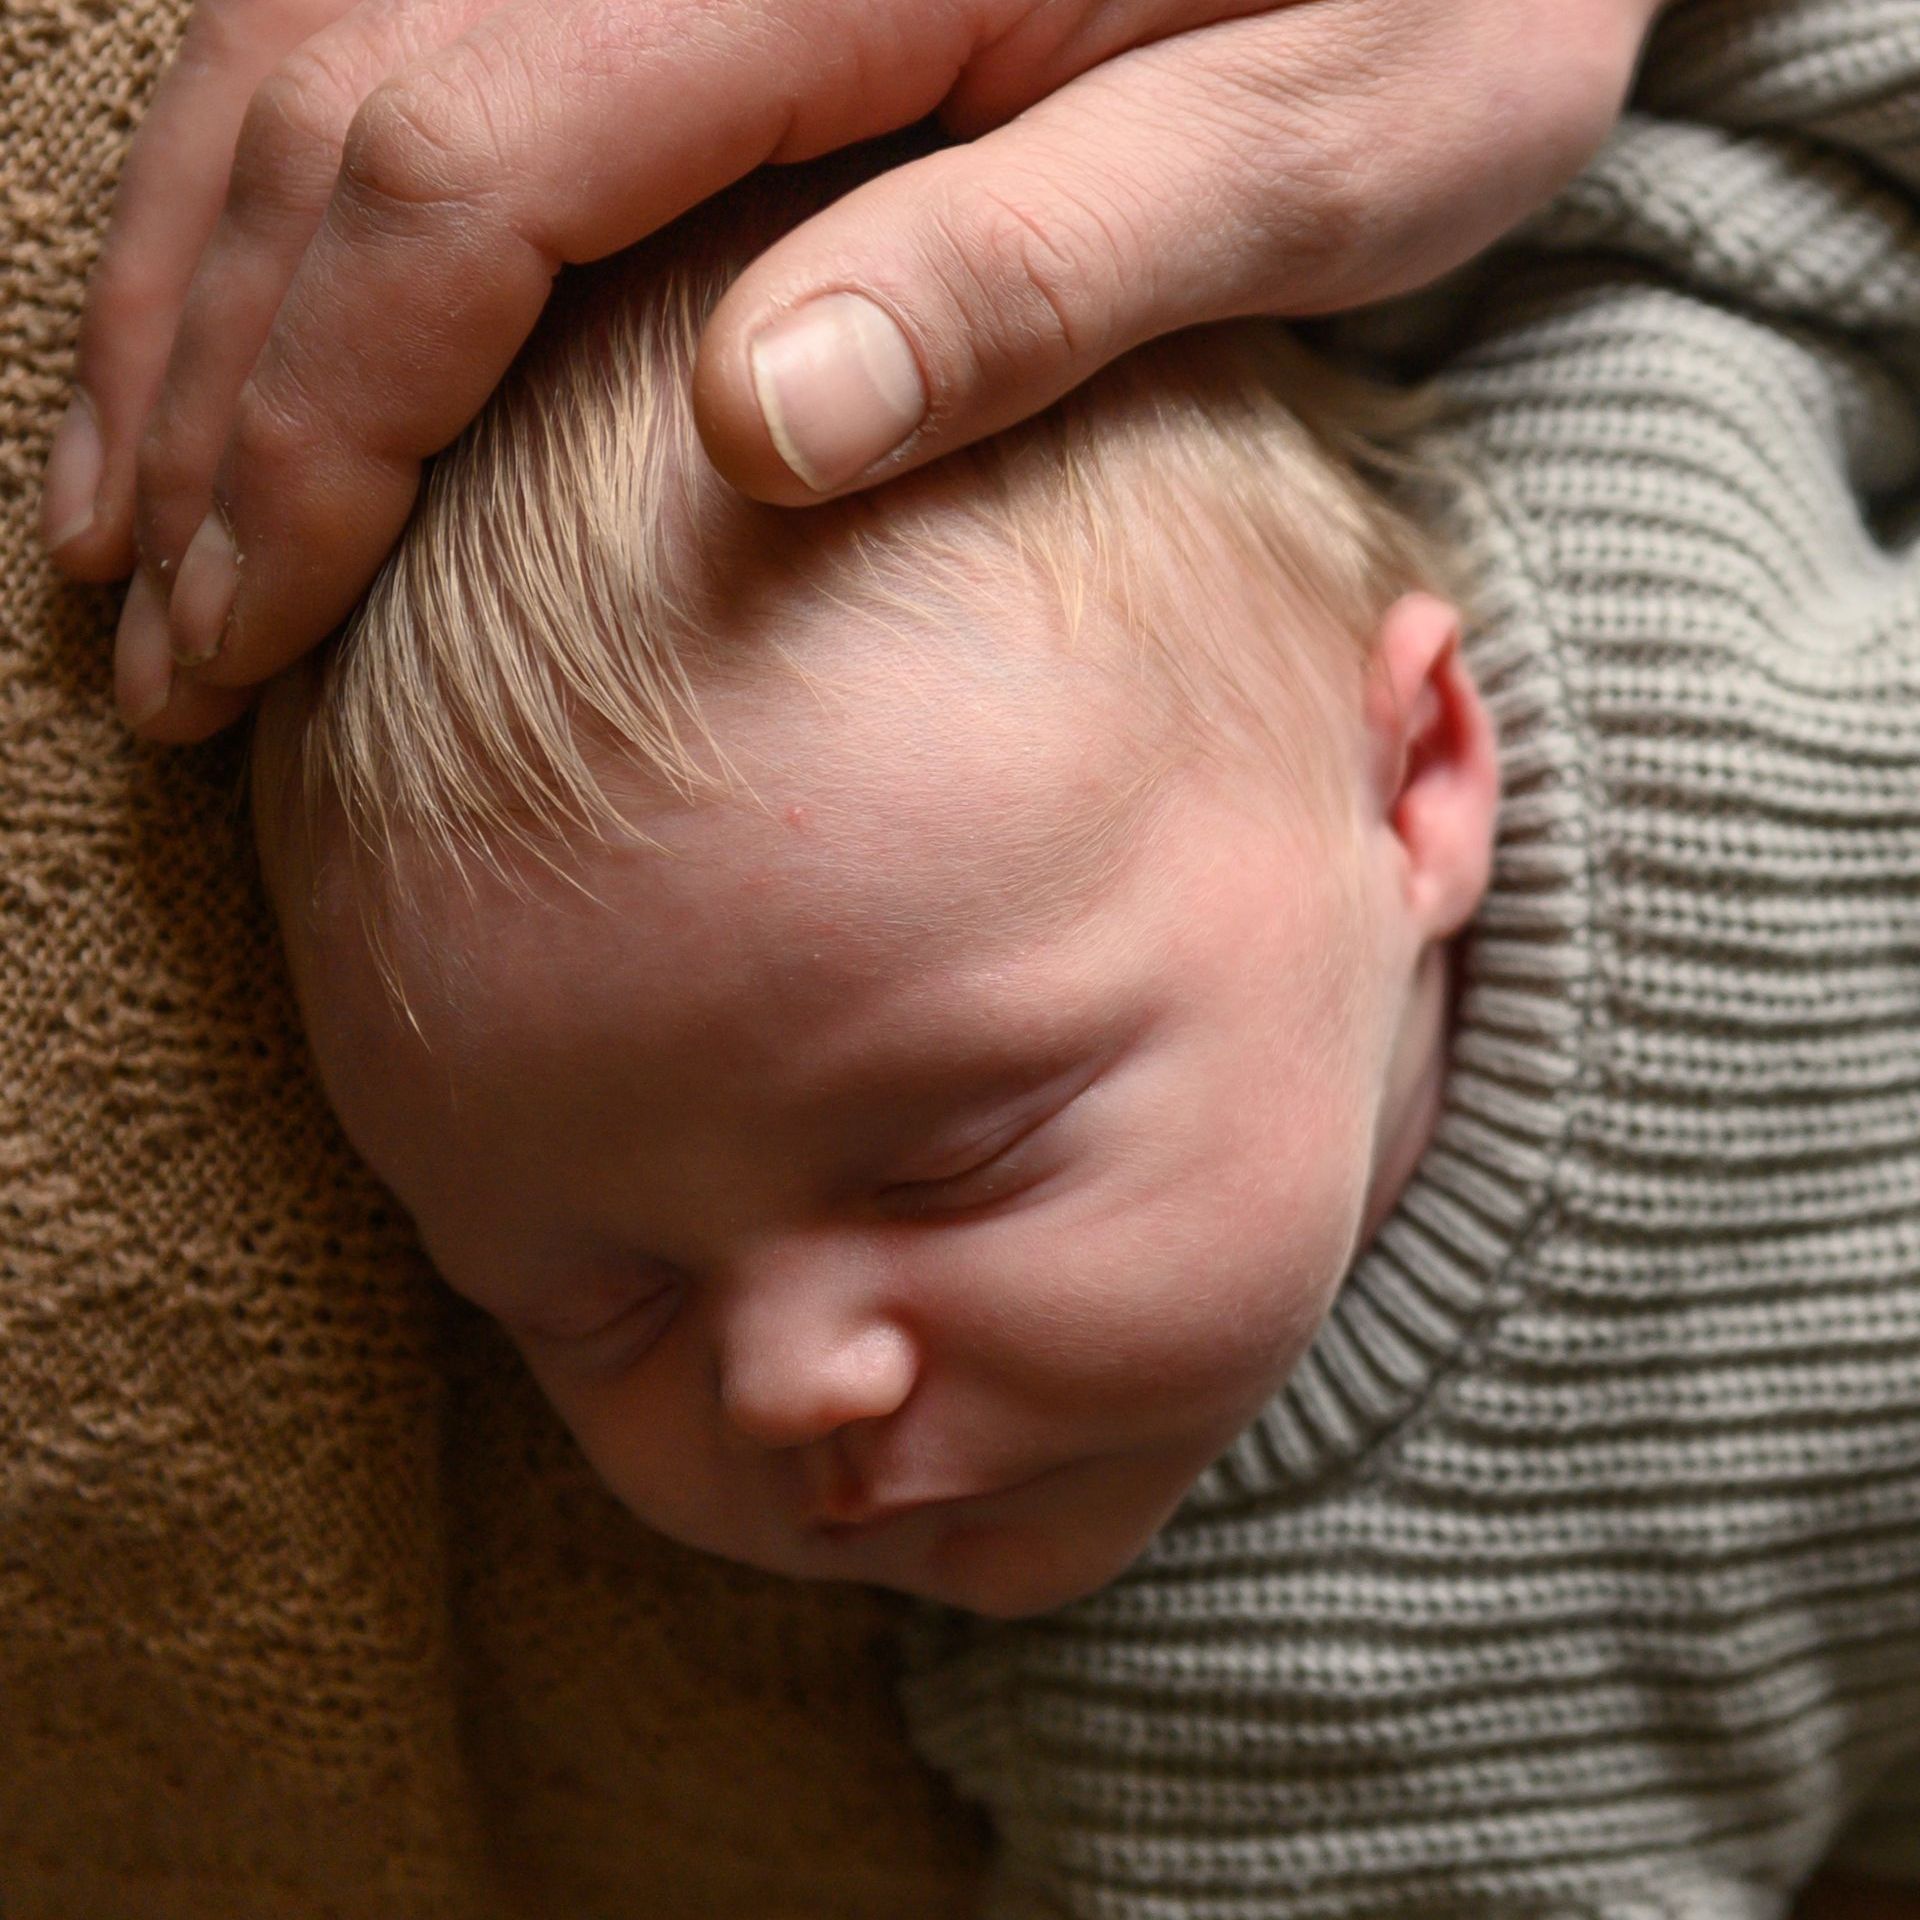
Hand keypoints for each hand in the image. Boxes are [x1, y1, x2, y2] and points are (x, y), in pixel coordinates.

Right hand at [44, 0, 1664, 740]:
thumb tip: (758, 435)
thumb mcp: (1310, 149)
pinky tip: (244, 312)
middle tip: (140, 633)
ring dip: (198, 302)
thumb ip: (1035, 279)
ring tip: (125, 511)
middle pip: (334, 124)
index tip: (229, 627)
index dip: (312, 431)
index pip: (455, 188)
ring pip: (309, 61)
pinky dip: (290, 197)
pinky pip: (397, 23)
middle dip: (212, 404)